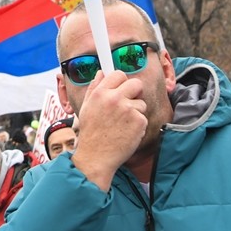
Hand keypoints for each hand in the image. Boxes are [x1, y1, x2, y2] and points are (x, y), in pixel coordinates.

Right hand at [70, 69, 148, 189]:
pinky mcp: (139, 121)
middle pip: (136, 84)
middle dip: (135, 93)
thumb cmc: (90, 134)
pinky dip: (138, 125)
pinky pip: (143, 117)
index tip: (122, 89)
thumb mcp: (86, 108)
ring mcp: (128, 109)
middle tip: (128, 105)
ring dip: (136, 112)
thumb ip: (94, 88)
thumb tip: (101, 73)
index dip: (122, 82)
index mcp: (100, 93)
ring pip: (141, 103)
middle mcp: (114, 98)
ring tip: (122, 125)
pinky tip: (126, 133)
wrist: (96, 157)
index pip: (118, 74)